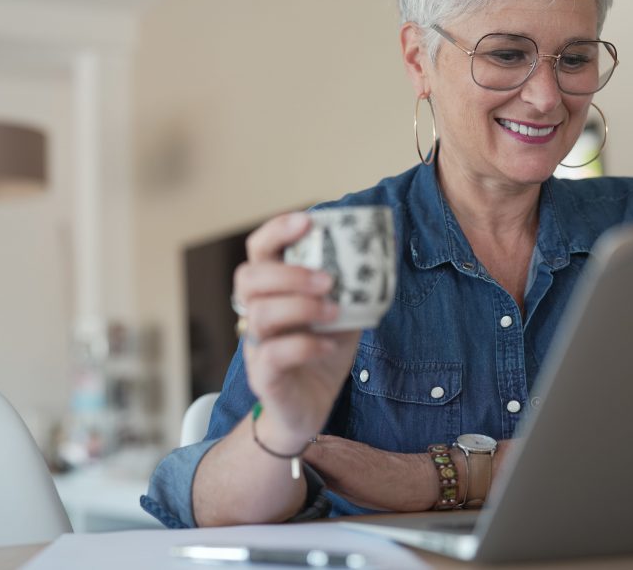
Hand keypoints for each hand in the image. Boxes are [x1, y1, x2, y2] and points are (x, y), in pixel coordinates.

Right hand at [233, 212, 360, 446]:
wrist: (308, 411)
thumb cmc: (321, 355)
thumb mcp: (342, 315)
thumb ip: (353, 288)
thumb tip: (385, 253)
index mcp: (272, 291)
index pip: (259, 250)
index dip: (277, 230)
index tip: (308, 220)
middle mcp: (255, 314)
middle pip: (248, 279)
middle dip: (288, 273)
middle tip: (328, 280)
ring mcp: (256, 347)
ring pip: (259, 315)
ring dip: (301, 307)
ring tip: (334, 311)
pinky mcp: (264, 378)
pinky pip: (273, 355)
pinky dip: (304, 346)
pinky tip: (328, 347)